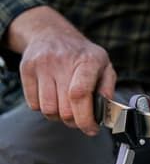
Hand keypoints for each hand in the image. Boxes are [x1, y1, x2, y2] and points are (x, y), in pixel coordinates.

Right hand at [7, 6, 115, 134]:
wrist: (52, 34)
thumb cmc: (82, 54)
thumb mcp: (104, 65)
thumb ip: (107, 88)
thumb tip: (106, 111)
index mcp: (88, 61)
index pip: (80, 94)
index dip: (85, 118)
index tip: (91, 129)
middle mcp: (62, 62)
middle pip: (64, 108)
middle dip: (75, 121)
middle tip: (81, 119)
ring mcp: (42, 65)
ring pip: (48, 110)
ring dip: (58, 117)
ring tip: (66, 108)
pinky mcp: (26, 70)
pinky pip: (33, 105)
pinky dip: (44, 109)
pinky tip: (53, 98)